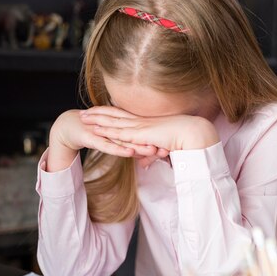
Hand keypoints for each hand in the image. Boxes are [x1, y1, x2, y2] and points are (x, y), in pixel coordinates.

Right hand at [46, 109, 158, 171]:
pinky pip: (108, 145)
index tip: (169, 146)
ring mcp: (103, 132)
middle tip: (167, 149)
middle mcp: (114, 128)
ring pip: (124, 141)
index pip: (140, 135)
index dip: (154, 140)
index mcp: (120, 127)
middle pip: (135, 137)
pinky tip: (128, 153)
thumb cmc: (91, 133)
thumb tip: (139, 154)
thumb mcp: (111, 140)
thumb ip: (124, 145)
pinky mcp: (93, 138)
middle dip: (151, 143)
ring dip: (138, 146)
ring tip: (152, 151)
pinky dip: (119, 149)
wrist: (68, 126)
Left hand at [80, 106, 219, 161]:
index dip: (111, 114)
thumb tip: (142, 163)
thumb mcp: (161, 149)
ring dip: (97, 120)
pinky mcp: (140, 134)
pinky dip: (107, 131)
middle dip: (98, 114)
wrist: (193, 135)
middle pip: (115, 116)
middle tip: (84, 112)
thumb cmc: (183, 141)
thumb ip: (149, 155)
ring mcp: (140, 126)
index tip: (99, 112)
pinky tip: (95, 130)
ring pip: (113, 122)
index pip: (124, 117)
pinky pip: (120, 133)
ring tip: (82, 118)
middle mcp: (141, 122)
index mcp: (146, 123)